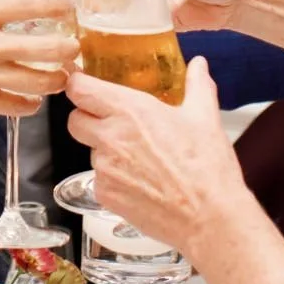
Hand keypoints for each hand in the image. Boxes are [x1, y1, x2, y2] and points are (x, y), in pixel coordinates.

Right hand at [0, 0, 77, 116]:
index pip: (32, 4)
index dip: (59, 4)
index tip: (67, 6)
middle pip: (48, 47)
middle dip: (69, 47)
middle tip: (72, 46)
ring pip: (40, 81)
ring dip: (57, 78)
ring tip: (61, 75)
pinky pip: (17, 107)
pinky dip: (30, 104)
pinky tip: (32, 99)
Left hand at [63, 58, 249, 257]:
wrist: (208, 218)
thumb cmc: (207, 169)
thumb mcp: (205, 118)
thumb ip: (197, 85)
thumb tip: (199, 65)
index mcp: (129, 111)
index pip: (79, 89)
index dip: (77, 84)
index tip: (83, 83)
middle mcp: (109, 137)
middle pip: (75, 120)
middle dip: (87, 118)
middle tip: (112, 121)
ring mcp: (104, 169)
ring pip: (90, 151)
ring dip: (106, 150)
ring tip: (140, 158)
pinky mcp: (105, 195)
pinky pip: (99, 179)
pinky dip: (114, 179)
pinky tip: (141, 182)